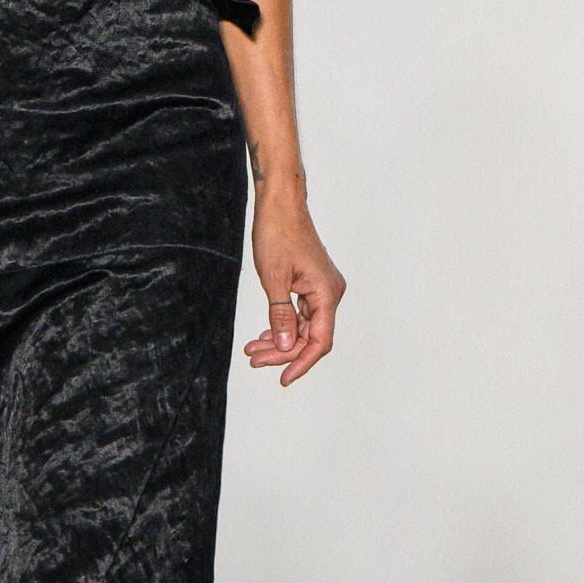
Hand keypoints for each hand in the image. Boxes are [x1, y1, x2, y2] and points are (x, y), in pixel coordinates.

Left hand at [245, 189, 344, 386]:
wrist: (279, 204)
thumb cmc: (278, 233)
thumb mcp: (274, 279)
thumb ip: (281, 316)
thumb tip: (286, 347)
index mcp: (326, 293)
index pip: (319, 341)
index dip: (301, 363)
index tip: (283, 378)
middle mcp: (329, 292)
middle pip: (310, 336)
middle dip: (282, 351)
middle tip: (255, 359)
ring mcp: (321, 288)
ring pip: (303, 326)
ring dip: (280, 339)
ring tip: (253, 349)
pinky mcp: (311, 283)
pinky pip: (301, 313)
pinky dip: (283, 324)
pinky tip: (265, 334)